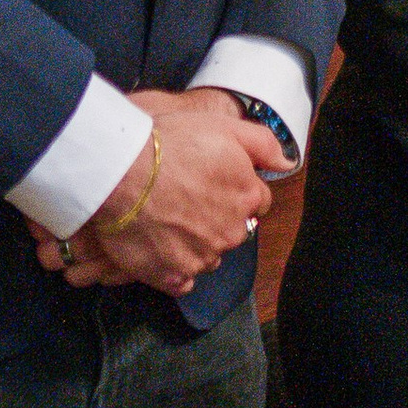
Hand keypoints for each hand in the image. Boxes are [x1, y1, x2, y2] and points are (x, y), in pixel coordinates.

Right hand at [34, 87, 292, 295]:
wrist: (120, 173)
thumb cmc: (168, 144)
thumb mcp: (222, 127)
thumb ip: (262, 144)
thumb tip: (286, 164)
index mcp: (246, 196)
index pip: (256, 201)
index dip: (235, 190)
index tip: (211, 183)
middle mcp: (232, 231)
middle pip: (233, 229)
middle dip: (216, 218)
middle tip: (184, 198)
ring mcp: (204, 256)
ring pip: (208, 255)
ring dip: (195, 243)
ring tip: (165, 220)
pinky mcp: (174, 276)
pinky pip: (182, 280)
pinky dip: (174, 269)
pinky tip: (159, 248)